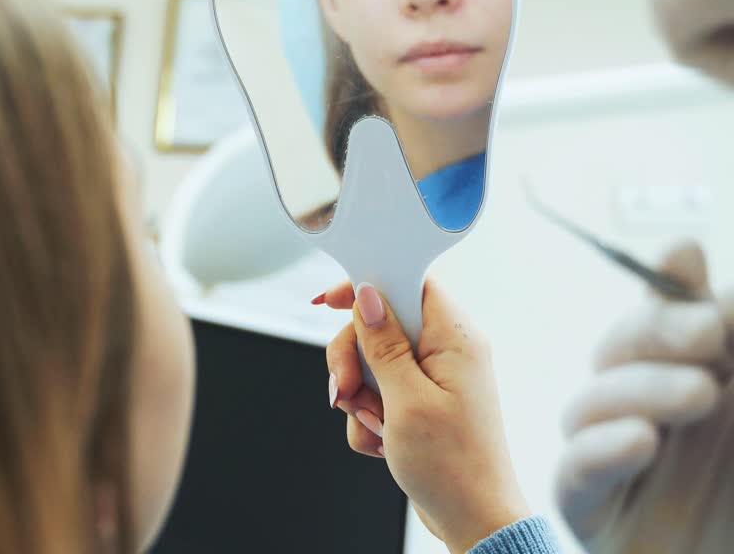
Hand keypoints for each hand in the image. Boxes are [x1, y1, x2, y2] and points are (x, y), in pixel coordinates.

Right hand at [317, 280, 529, 553]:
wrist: (473, 521)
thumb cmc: (454, 467)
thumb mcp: (408, 401)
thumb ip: (384, 343)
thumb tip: (368, 296)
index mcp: (455, 338)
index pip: (408, 281)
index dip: (367, 285)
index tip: (328, 300)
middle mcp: (447, 351)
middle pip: (378, 324)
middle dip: (352, 359)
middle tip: (346, 391)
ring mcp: (433, 378)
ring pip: (371, 361)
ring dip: (360, 395)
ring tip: (375, 426)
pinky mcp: (421, 402)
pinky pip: (377, 393)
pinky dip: (370, 418)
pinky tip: (383, 442)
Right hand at [556, 242, 733, 552]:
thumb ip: (733, 345)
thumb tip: (688, 254)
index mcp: (688, 377)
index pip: (661, 316)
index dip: (669, 289)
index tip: (690, 265)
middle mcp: (645, 411)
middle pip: (619, 350)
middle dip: (658, 331)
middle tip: (712, 329)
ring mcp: (613, 459)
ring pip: (590, 404)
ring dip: (642, 391)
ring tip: (701, 395)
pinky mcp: (589, 509)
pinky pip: (577, 472)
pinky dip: (604, 450)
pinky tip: (643, 442)